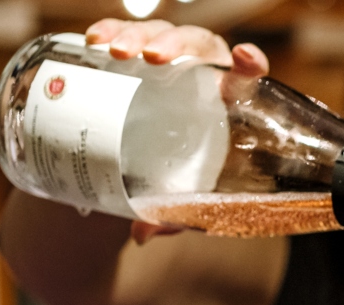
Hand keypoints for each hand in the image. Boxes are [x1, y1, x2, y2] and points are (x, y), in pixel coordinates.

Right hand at [84, 18, 270, 243]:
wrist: (151, 149)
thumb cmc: (182, 166)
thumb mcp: (183, 191)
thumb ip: (173, 213)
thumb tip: (142, 234)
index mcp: (225, 98)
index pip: (245, 75)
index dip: (249, 63)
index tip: (244, 58)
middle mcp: (201, 71)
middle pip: (194, 45)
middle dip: (173, 44)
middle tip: (150, 57)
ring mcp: (168, 58)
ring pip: (158, 33)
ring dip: (137, 34)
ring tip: (117, 51)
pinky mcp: (137, 52)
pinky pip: (126, 34)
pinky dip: (111, 31)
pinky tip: (94, 40)